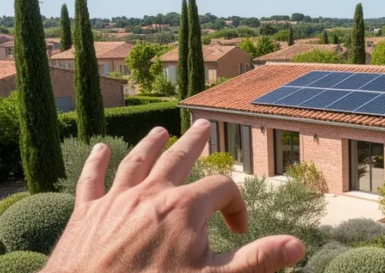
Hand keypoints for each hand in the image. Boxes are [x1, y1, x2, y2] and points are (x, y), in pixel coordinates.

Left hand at [43, 119, 303, 272]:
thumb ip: (256, 260)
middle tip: (204, 126)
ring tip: (160, 131)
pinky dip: (96, 164)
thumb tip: (297, 246)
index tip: (238, 231)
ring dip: (150, 145)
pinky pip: (92, 181)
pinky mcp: (86, 214)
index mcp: (185, 208)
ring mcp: (116, 201)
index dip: (236, 206)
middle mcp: (151, 194)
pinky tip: (99, 150)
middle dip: (194, 143)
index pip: (222, 190)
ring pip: (136, 162)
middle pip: (177, 159)